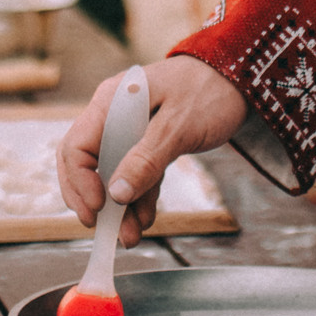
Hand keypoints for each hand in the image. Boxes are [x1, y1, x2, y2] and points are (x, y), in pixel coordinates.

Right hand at [56, 56, 248, 241]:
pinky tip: (143, 220)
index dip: (80, 181)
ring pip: (110, 173)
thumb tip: (116, 194)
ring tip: (129, 236)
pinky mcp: (148, 142)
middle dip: (89, 197)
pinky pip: (135, 173)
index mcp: (111, 102)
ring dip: (117, 206)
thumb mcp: (177, 127)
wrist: (239, 78)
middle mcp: (113, 115)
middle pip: (83, 162)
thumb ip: (146, 160)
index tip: (97, 208)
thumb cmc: (208, 91)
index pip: (76, 146)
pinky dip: (138, 197)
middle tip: (98, 227)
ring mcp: (129, 129)